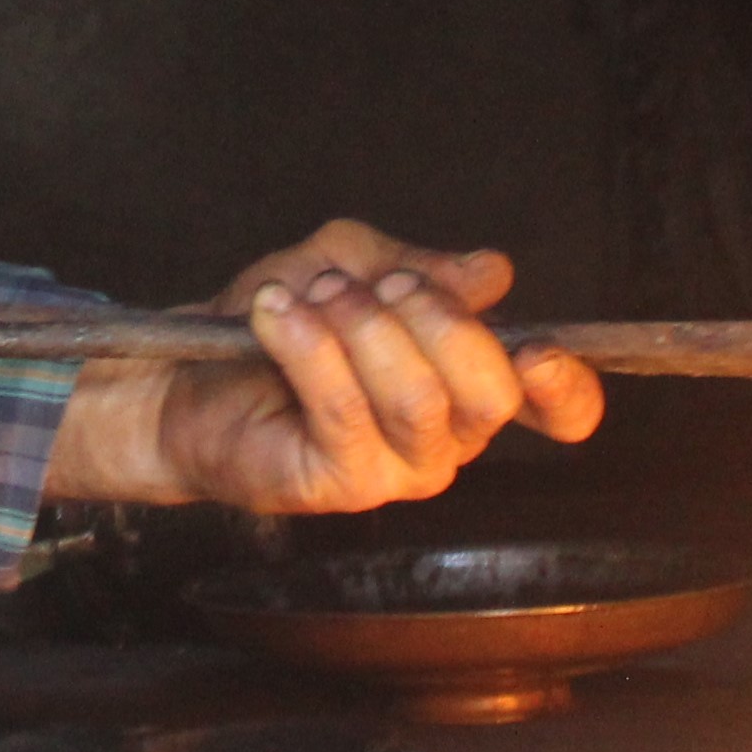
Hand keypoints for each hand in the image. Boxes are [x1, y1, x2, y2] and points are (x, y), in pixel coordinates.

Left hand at [42, 220, 604, 512]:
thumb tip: (490, 272)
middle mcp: (447, 438)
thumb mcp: (349, 264)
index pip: (559, 407)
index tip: (537, 348)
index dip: (567, 385)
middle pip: (492, 392)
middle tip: (368, 286)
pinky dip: (309, 346)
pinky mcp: (339, 487)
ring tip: (306, 296)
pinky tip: (275, 314)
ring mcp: (397, 472)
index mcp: (469, 385)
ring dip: (359, 325)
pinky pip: (343, 412)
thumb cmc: (280, 323)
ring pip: (417, 397)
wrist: (185, 374)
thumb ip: (417, 265)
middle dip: (433, 316)